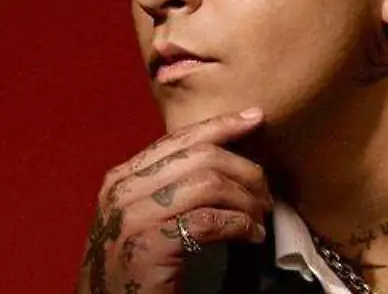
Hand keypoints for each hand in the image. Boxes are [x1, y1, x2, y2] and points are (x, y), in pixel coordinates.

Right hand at [76, 108, 272, 293]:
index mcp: (122, 178)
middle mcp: (123, 190)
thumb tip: (222, 162)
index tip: (254, 118)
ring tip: (259, 218)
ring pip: (209, 183)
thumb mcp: (143, 217)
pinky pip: (209, 220)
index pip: (178, 138)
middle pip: (200, 156)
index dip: (220, 125)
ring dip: (245, 200)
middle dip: (244, 170)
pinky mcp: (149, 245)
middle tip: (266, 194)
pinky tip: (250, 235)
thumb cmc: (132, 269)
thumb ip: (168, 187)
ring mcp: (133, 216)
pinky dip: (239, 224)